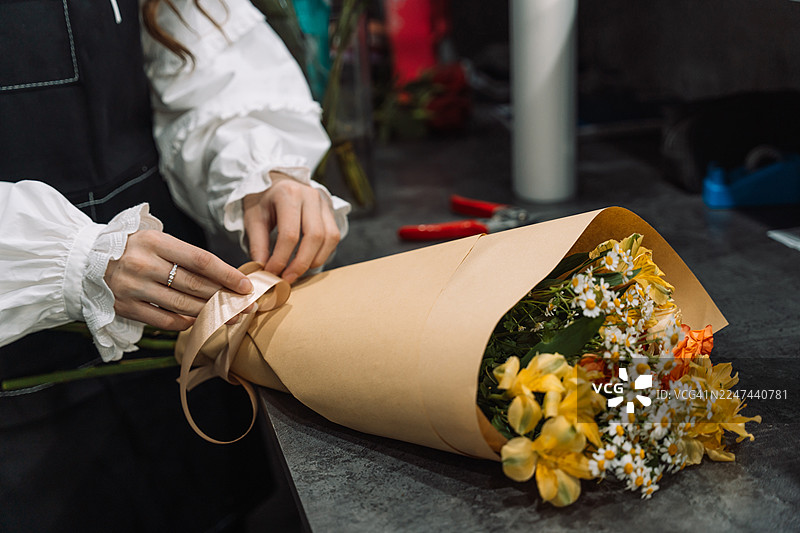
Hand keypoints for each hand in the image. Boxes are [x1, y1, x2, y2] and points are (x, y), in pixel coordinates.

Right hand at [104, 230, 253, 329]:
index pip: (200, 260)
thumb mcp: (156, 240)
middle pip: (194, 285)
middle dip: (224, 297)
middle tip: (246, 306)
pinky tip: (199, 321)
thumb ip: (185, 255)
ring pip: (182, 305)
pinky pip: (164, 320)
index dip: (226, 274)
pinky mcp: (126, 307)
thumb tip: (225, 276)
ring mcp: (133, 287)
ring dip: (211, 313)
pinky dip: (186, 322)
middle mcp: (143, 264)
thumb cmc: (134, 248)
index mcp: (154, 241)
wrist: (86, 259)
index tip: (245, 285)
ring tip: (231, 317)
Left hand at [243, 173, 339, 283]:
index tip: (271, 273)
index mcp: (288, 194)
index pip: (290, 234)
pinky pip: (333, 236)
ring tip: (297, 271)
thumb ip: (258, 244)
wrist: (276, 181)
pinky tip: (308, 261)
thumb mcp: (253, 218)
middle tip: (287, 278)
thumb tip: (263, 269)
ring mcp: (324, 203)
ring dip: (315, 260)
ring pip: (329, 238)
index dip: (281, 258)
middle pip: (314, 237)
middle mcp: (310, 196)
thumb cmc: (263, 199)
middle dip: (301, 263)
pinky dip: (323, 253)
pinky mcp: (330, 211)